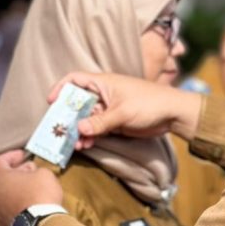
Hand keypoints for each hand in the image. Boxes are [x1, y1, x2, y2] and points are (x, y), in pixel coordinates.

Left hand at [0, 149, 63, 225]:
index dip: (11, 155)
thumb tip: (29, 172)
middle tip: (26, 174)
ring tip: (21, 193)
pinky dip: (8, 209)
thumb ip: (33, 169)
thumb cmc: (41, 196)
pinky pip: (0, 214)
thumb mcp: (44, 173)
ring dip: (7, 193)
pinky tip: (19, 208)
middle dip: (11, 175)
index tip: (22, 155)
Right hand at [47, 72, 201, 146]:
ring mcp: (108, 109)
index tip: (51, 102)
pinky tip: (87, 146)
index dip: (61, 88)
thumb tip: (79, 129)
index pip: (75, 79)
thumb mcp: (123, 113)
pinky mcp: (115, 122)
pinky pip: (97, 128)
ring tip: (76, 144)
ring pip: (86, 119)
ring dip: (79, 131)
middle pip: (77, 103)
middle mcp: (103, 94)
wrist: (173, 114)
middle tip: (60, 132)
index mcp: (103, 82)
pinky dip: (90, 136)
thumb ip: (100, 122)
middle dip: (68, 117)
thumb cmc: (149, 103)